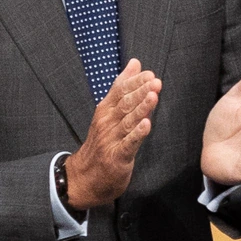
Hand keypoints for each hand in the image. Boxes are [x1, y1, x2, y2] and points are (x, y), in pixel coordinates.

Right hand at [64, 59, 161, 209]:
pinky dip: (137, 134)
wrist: (84, 177)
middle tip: (155, 81)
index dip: (135, 82)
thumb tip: (135, 63)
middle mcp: (107, 123)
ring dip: (141, 108)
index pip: (119, 91)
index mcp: (105, 110)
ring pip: (127, 121)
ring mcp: (111, 140)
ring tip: (153, 96)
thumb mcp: (110, 111)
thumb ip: (122, 87)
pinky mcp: (117, 157)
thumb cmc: (103, 142)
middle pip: (124, 104)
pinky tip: (147, 125)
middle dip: (140, 91)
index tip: (149, 74)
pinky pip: (128, 144)